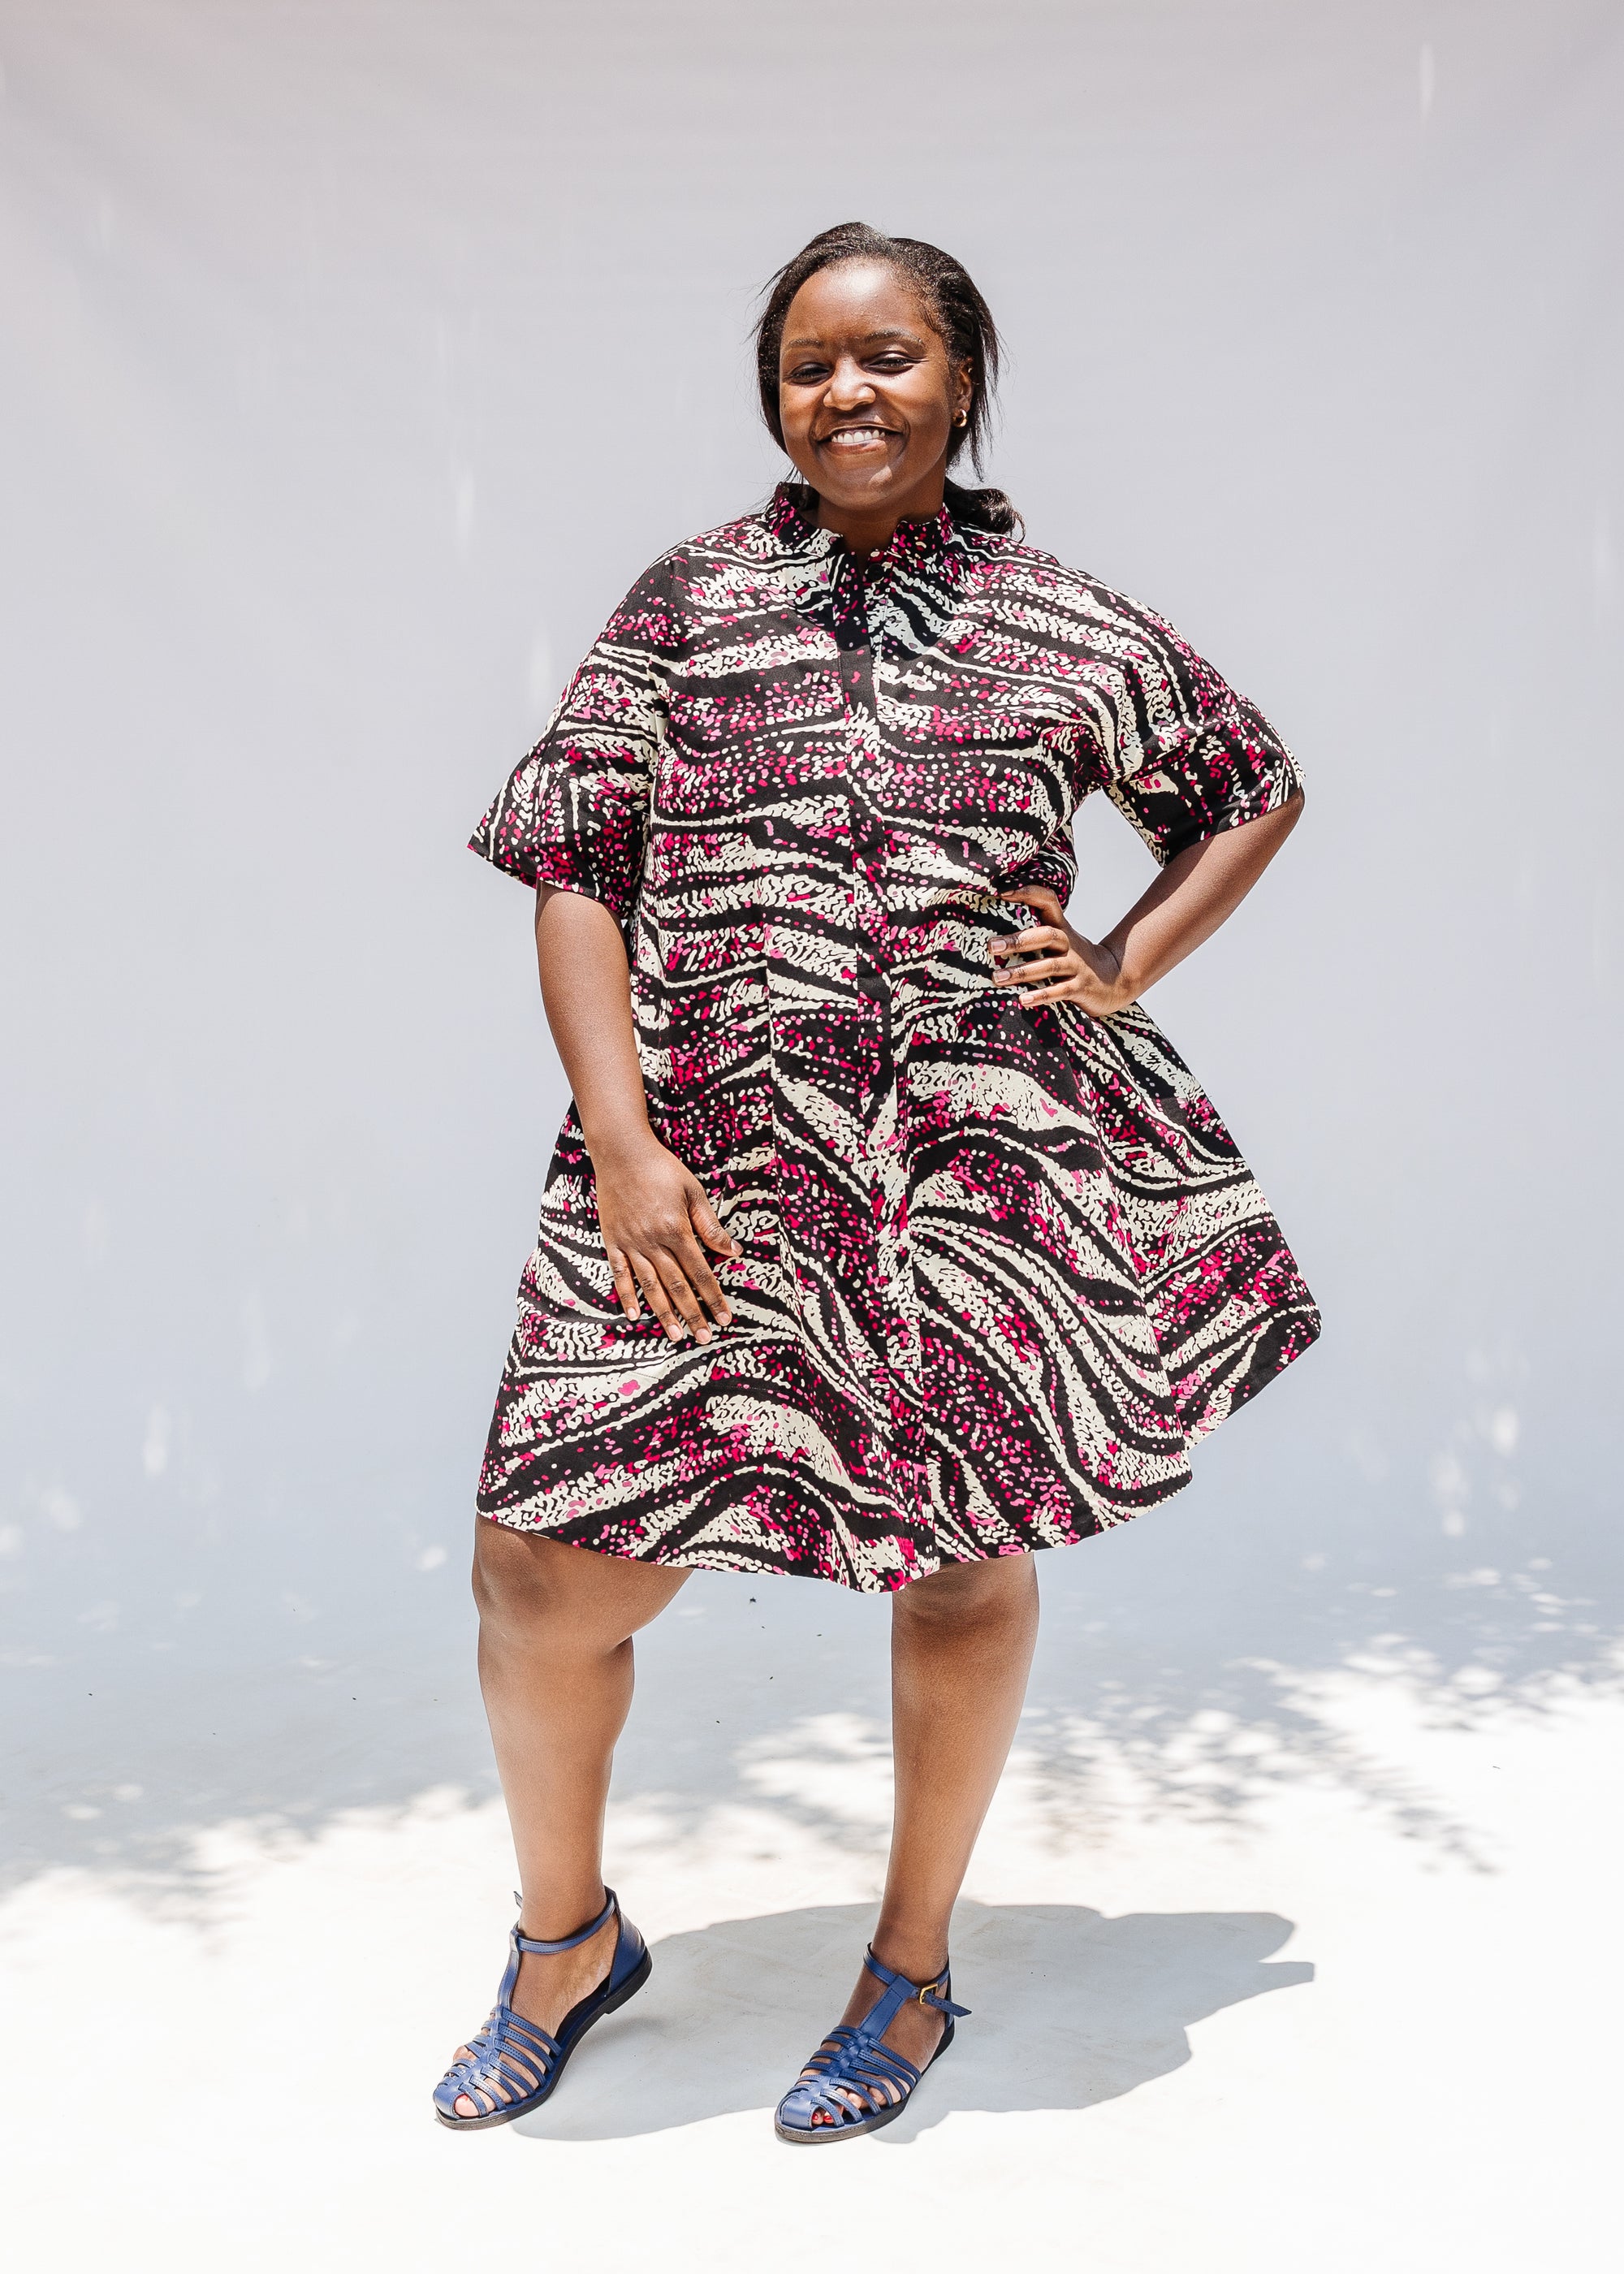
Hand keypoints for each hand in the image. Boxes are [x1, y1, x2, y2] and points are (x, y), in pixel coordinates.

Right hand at [588, 1129, 738, 1343]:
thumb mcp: (693, 1192)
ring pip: (650, 1286)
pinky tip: (634, 1315)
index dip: (714, 1298)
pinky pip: (620, 1274)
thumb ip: (711, 1225)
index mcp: (677, 1230)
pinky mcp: (612, 1241)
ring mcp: (631, 1244)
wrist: (621, 1152)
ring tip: (676, 1335)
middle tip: (703, 1338)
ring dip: (664, 1313)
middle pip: (677, 1286)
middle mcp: (654, 1242)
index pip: (700, 1272)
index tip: (724, 1318)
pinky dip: (626, 1295)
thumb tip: (734, 1251)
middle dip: (693, 1314)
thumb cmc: (661, 1168)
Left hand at [991, 885, 1129, 1015]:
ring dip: (1022, 972)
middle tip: (992, 946)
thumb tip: (993, 931)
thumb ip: (1035, 933)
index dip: (1027, 894)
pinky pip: (1059, 991)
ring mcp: (1076, 966)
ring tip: (998, 978)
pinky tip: (1022, 999)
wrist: (1114, 981)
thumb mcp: (1061, 941)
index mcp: (1061, 928)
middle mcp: (1069, 944)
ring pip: (1049, 966)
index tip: (1001, 893)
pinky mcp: (1080, 988)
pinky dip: (1041, 995)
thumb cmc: (1074, 959)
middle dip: (1018, 941)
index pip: (1047, 902)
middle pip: (1046, 935)